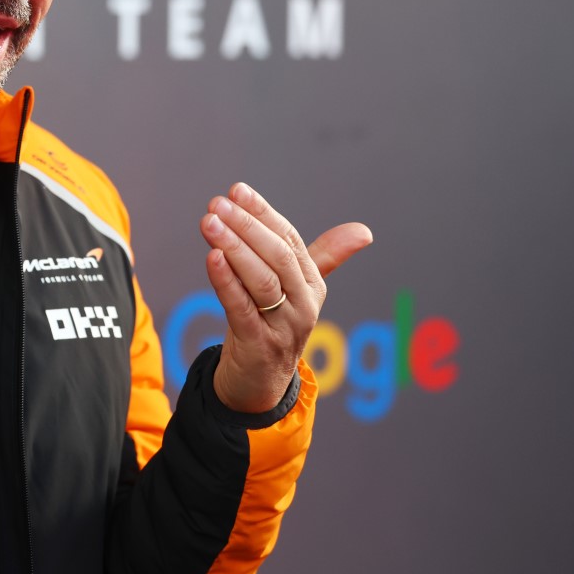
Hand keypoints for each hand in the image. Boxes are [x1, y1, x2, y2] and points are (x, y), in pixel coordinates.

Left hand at [199, 183, 372, 413]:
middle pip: (277, 256)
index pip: (289, 239)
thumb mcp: (295, 290)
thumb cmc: (272, 324)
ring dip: (234, 247)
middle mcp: (304, 303)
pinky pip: (242, 308)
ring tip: (209, 223)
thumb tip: (364, 231)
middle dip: (246, 226)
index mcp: (312, 283)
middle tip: (216, 204)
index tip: (237, 190)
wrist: (258, 383)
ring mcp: (284, 326)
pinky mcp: (259, 345)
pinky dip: (226, 281)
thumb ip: (323, 257)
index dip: (263, 213)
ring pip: (261, 280)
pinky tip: (211, 257)